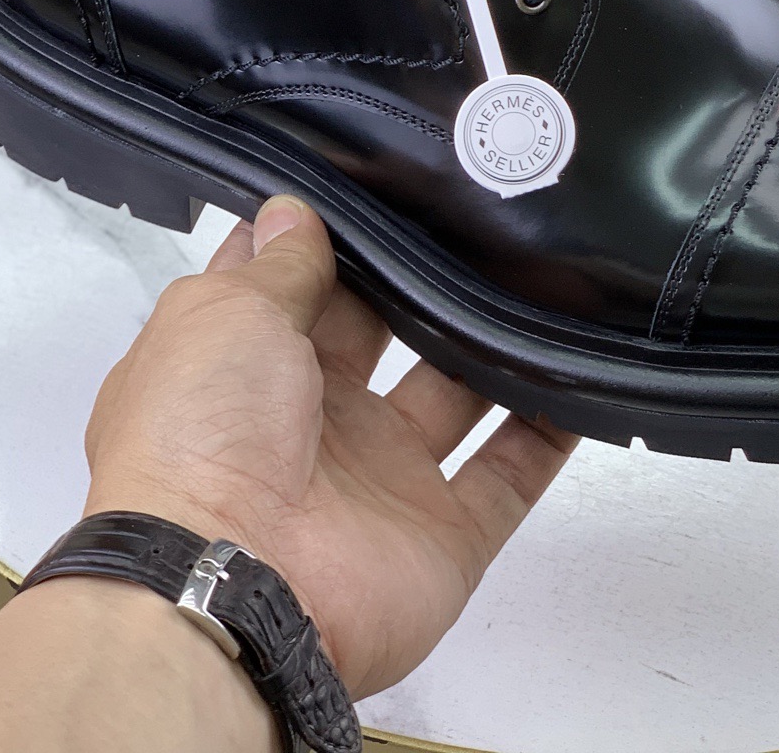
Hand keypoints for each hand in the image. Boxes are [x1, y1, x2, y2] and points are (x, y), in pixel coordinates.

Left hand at [82, 197, 576, 698]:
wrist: (232, 591)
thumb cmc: (198, 442)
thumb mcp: (224, 315)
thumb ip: (279, 265)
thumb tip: (294, 213)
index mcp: (244, 368)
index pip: (292, 289)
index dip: (327, 242)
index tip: (380, 188)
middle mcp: (311, 422)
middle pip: (384, 334)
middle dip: (419, 283)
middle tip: (473, 219)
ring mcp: (381, 480)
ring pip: (456, 396)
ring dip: (491, 347)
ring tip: (537, 276)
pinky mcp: (442, 535)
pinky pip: (510, 475)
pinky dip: (549, 430)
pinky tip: (580, 371)